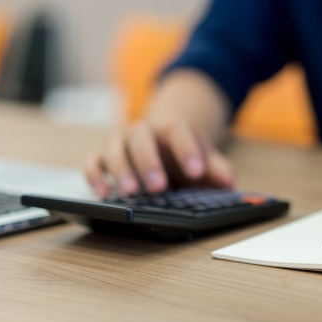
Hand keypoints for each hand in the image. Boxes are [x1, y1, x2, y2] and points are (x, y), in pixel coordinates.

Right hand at [84, 116, 233, 197]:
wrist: (166, 141)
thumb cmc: (185, 154)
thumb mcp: (205, 160)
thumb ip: (217, 169)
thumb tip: (228, 182)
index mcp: (171, 128)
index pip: (178, 131)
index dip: (188, 150)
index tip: (197, 171)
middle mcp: (143, 132)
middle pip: (141, 138)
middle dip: (149, 162)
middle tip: (159, 187)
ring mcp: (121, 143)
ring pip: (114, 149)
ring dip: (121, 170)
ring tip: (131, 192)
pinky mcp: (103, 157)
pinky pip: (93, 162)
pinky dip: (94, 176)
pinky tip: (104, 194)